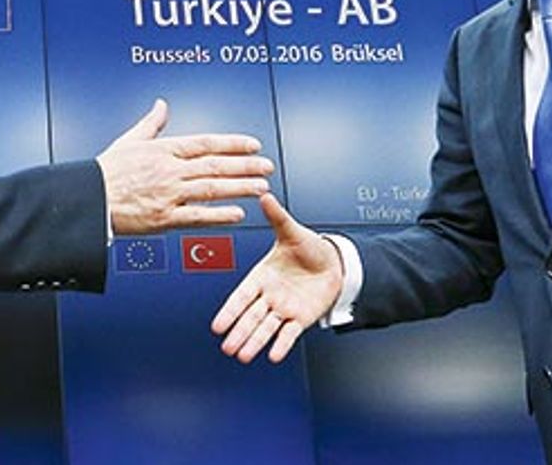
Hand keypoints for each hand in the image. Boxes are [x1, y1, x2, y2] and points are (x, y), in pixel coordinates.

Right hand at [96, 99, 273, 234]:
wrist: (87, 200)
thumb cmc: (105, 172)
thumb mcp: (129, 141)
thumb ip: (151, 123)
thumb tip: (161, 104)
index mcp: (163, 150)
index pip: (206, 143)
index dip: (233, 143)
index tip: (253, 144)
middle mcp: (169, 170)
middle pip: (215, 165)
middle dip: (245, 165)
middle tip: (267, 166)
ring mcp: (168, 194)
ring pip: (212, 189)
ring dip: (240, 187)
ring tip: (262, 187)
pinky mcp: (163, 218)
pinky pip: (197, 216)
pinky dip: (219, 215)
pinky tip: (239, 214)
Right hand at [212, 193, 343, 362]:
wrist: (334, 262)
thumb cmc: (310, 248)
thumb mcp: (292, 231)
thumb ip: (277, 217)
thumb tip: (265, 197)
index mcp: (262, 276)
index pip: (242, 296)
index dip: (230, 310)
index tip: (217, 325)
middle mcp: (270, 296)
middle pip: (250, 317)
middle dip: (239, 332)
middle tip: (227, 347)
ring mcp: (284, 309)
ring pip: (266, 328)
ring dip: (254, 342)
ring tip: (243, 355)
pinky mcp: (300, 318)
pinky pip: (289, 334)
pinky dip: (281, 344)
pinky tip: (273, 355)